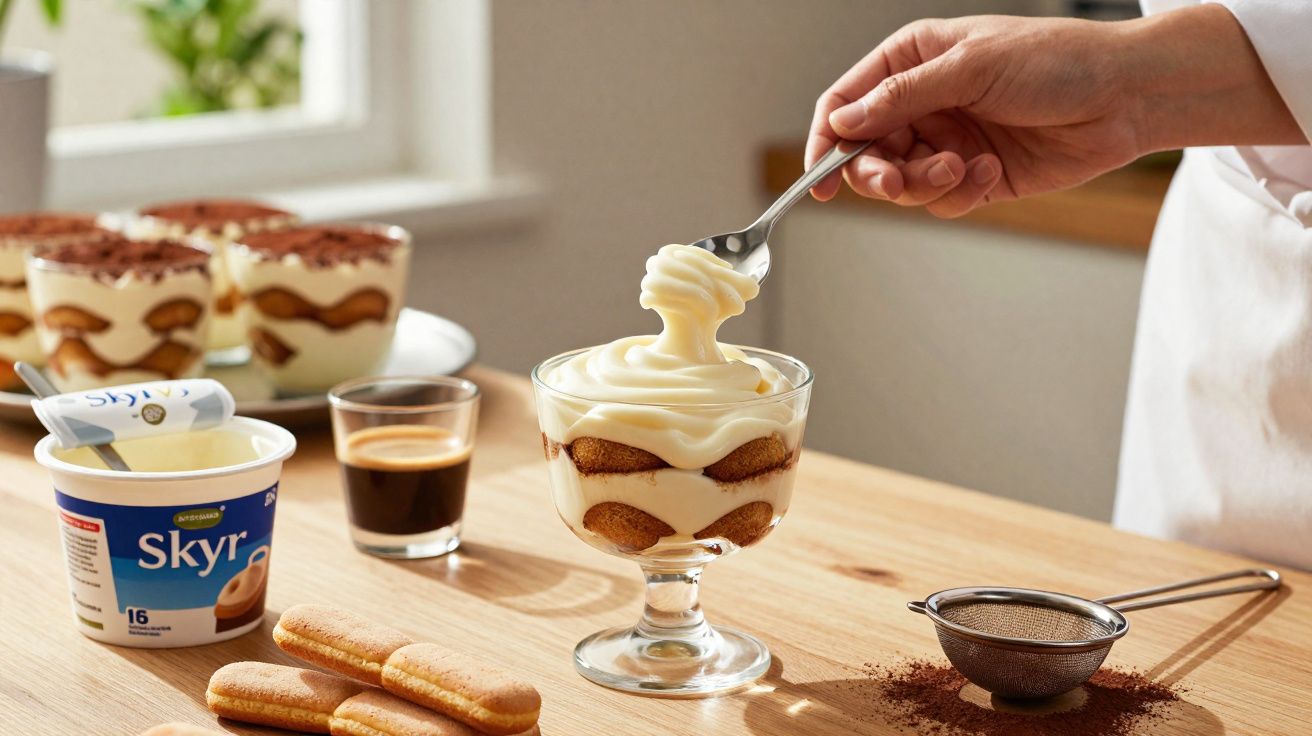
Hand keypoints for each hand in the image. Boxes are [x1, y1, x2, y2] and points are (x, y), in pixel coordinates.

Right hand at [807, 6, 1303, 216]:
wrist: (1126, 96)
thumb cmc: (1057, 60)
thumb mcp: (970, 67)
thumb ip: (900, 97)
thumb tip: (841, 122)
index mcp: (912, 61)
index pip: (845, 103)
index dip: (825, 141)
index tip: (819, 178)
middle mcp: (923, 103)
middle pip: (866, 153)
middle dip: (878, 173)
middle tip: (896, 182)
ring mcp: (946, 141)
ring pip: (903, 183)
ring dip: (927, 183)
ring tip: (964, 167)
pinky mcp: (973, 177)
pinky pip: (942, 200)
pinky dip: (961, 193)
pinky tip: (992, 171)